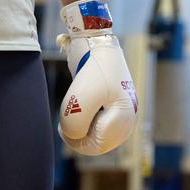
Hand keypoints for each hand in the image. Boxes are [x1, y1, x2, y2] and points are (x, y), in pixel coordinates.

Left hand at [56, 0, 137, 155]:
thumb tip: (73, 136)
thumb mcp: (78, 101)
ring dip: (81, 125)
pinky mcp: (115, 105)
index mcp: (125, 119)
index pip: (95, 146)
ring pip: (97, 133)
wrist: (96, 42)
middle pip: (97, 143)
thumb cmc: (91, 70)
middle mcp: (128, 118)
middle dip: (78, 133)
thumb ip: (74, 126)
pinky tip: (81, 103)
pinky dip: (86, 117)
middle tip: (65, 119)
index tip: (62, 125)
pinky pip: (98, 123)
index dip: (75, 140)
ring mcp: (122, 112)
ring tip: (74, 108)